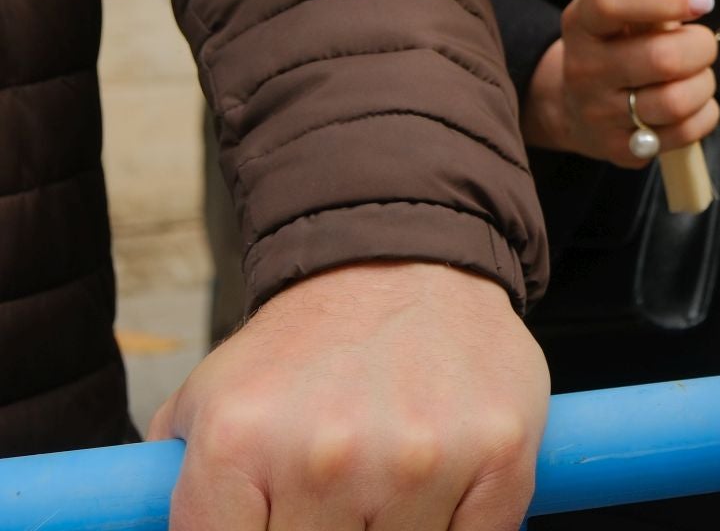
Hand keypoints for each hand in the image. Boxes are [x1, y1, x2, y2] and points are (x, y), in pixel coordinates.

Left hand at [149, 262, 548, 529]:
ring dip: (393, 530)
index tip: (277, 524)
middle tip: (335, 504)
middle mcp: (327, 454)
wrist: (409, 261)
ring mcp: (420, 458)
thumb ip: (173, 488)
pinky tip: (439, 495)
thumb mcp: (209, 401)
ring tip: (383, 488)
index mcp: (239, 444)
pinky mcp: (500, 453)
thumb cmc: (309, 347)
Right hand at [522, 0, 719, 165]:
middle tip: (701, 42)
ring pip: (677, 100)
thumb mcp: (622, 6)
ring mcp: (600, 114)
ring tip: (696, 73)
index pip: (611, 0)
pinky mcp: (621, 149)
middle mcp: (584, 69)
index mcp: (581, 22)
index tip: (700, 0)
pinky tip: (693, 102)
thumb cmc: (614, 43)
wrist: (575, 107)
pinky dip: (704, 113)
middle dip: (700, 45)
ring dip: (704, 82)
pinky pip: (686, 131)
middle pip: (662, 58)